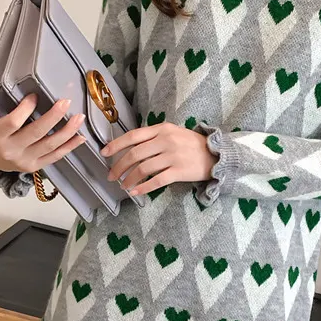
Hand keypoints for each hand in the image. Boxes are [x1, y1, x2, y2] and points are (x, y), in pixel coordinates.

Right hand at [0, 64, 85, 172]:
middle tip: (66, 102)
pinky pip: (55, 156)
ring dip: (67, 131)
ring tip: (79, 117)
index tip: (35, 96)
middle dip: (53, 117)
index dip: (25, 109)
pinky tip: (80, 136)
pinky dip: (70, 146)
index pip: (13, 122)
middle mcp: (10, 150)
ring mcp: (24, 160)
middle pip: (36, 132)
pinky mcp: (36, 166)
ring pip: (49, 145)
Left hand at [100, 121, 218, 195]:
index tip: (104, 153)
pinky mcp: (179, 171)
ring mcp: (173, 156)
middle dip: (119, 166)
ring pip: (143, 168)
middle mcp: (166, 141)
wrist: (216, 154)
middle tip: (111, 176)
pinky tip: (135, 192)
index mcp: (162, 129)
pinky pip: (156, 181)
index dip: (116, 145)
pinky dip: (143, 187)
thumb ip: (154, 136)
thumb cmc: (192, 144)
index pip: (133, 136)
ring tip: (123, 185)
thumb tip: (130, 146)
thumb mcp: (174, 132)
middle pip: (135, 154)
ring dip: (129, 179)